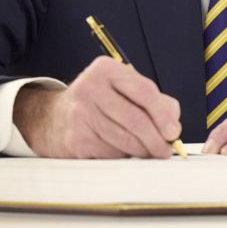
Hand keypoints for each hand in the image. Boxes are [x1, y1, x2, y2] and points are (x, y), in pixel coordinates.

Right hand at [14, 56, 181, 157]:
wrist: (53, 118)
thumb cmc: (98, 103)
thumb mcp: (122, 89)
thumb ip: (153, 100)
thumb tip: (172, 123)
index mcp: (106, 70)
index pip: (144, 91)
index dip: (163, 114)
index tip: (173, 131)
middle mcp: (91, 88)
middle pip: (135, 119)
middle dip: (156, 139)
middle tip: (165, 150)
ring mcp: (81, 114)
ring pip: (125, 140)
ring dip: (143, 152)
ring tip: (149, 153)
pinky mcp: (76, 139)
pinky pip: (111, 153)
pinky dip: (123, 157)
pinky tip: (124, 153)